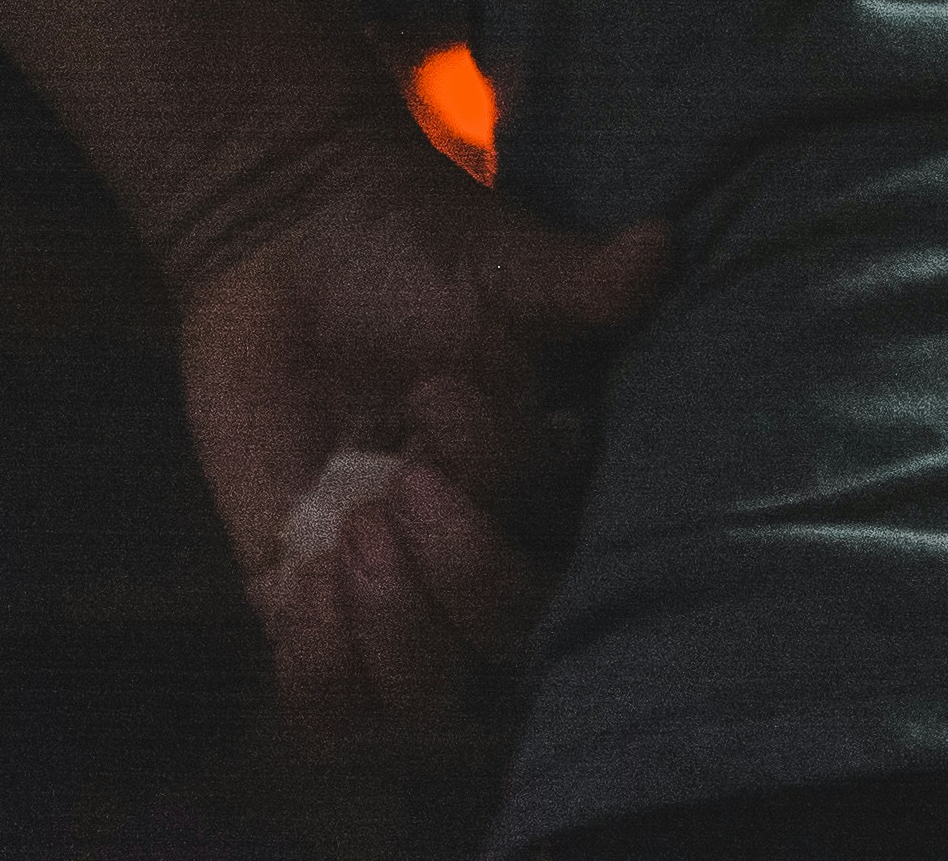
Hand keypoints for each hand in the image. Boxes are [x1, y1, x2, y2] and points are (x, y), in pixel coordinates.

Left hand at [166, 114, 673, 762]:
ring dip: (387, 631)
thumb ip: (575, 281)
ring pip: (419, 692)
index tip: (442, 394)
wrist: (293, 245)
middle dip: (452, 572)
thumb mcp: (498, 263)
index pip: (562, 565)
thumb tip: (655, 247)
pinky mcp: (302, 594)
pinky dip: (314, 670)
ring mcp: (389, 579)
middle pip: (497, 637)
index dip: (503, 506)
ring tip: (341, 540)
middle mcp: (475, 545)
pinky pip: (324, 701)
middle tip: (392, 480)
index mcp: (539, 482)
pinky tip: (294, 583)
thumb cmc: (410, 249)